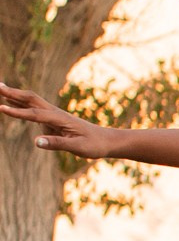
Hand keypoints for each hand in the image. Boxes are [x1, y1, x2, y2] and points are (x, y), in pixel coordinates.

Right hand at [0, 84, 115, 156]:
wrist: (105, 140)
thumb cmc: (93, 145)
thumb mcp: (77, 147)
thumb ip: (57, 144)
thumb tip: (37, 142)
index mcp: (59, 119)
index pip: (34, 114)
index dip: (17, 112)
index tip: (1, 108)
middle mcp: (54, 113)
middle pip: (30, 99)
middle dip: (12, 93)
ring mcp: (53, 114)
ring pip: (31, 101)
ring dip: (15, 94)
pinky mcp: (52, 119)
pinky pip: (33, 108)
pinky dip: (21, 103)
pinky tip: (12, 101)